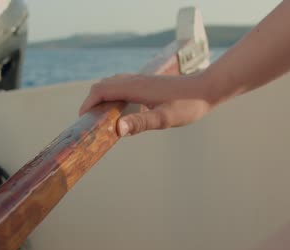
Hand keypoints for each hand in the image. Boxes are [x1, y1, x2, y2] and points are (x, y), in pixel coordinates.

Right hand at [79, 74, 213, 136]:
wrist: (207, 88)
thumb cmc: (188, 105)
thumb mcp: (165, 118)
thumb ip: (141, 123)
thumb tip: (117, 129)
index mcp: (134, 88)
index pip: (100, 91)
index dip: (87, 103)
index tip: (82, 119)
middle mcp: (134, 80)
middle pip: (103, 86)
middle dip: (92, 102)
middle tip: (90, 122)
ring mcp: (141, 80)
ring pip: (112, 84)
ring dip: (102, 98)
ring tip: (102, 117)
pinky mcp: (147, 83)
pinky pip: (123, 85)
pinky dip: (114, 95)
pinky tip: (123, 110)